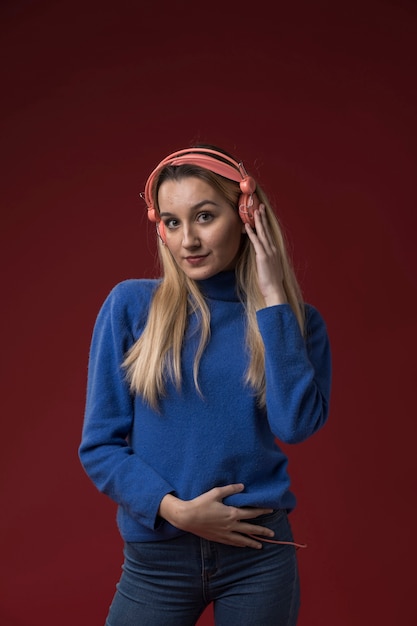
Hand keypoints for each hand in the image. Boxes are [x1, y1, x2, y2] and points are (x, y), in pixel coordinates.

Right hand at [159, 483, 274, 548]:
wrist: (187, 517)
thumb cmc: (201, 503)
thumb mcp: (216, 493)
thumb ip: (230, 489)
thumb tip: (242, 486)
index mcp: (231, 513)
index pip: (251, 513)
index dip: (262, 511)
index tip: (271, 510)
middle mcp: (230, 525)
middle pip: (250, 529)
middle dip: (262, 531)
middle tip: (273, 534)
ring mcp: (224, 533)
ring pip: (242, 539)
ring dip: (252, 542)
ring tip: (261, 545)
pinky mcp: (218, 538)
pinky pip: (232, 542)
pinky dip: (240, 544)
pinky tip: (243, 545)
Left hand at [245, 204, 287, 306]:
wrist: (275, 290)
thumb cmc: (271, 283)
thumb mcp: (270, 269)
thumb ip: (266, 261)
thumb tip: (263, 259)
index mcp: (274, 252)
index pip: (269, 234)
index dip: (265, 224)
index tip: (262, 214)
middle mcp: (273, 249)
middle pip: (266, 230)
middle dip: (263, 217)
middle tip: (260, 206)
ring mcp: (269, 252)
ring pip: (262, 233)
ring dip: (258, 221)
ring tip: (255, 210)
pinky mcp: (263, 256)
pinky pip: (256, 242)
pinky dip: (252, 233)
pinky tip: (247, 226)